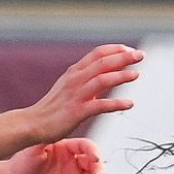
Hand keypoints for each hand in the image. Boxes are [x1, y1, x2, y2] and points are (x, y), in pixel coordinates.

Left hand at [0, 139, 106, 173]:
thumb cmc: (19, 164)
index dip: (94, 152)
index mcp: (65, 147)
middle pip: (95, 162)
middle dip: (100, 169)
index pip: (86, 146)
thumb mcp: (32, 150)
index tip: (96, 158)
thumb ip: (46, 140)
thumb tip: (55, 131)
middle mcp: (71, 160)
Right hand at [23, 44, 138, 142]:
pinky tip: (130, 104)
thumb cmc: (53, 107)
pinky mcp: (77, 111)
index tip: (130, 50)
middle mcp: (76, 80)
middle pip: (102, 62)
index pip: (97, 53)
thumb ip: (87, 79)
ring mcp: (76, 95)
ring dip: (121, 76)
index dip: (115, 49)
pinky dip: (117, 104)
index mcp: (74, 72)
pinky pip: (100, 105)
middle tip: (140, 55)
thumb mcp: (70, 86)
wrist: (33, 123)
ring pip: (102, 80)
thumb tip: (106, 74)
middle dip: (123, 57)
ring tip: (137, 74)